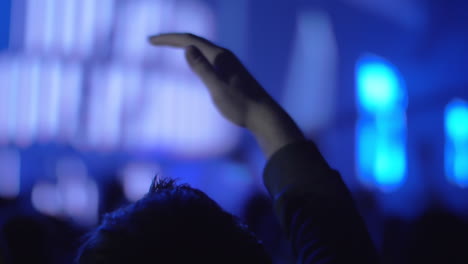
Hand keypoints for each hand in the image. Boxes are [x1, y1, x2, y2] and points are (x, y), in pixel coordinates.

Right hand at [149, 33, 303, 157]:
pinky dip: (194, 55)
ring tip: (167, 45)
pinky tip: (192, 61)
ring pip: (202, 48)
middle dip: (173, 39)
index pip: (189, 40)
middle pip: (195, 41)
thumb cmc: (240, 106)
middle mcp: (224, 56)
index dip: (168, 39)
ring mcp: (228, 64)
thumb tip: (187, 48)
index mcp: (220, 57)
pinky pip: (207, 57)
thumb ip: (202, 69)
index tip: (150, 41)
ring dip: (183, 45)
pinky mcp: (231, 73)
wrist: (263, 116)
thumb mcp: (217, 88)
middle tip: (153, 41)